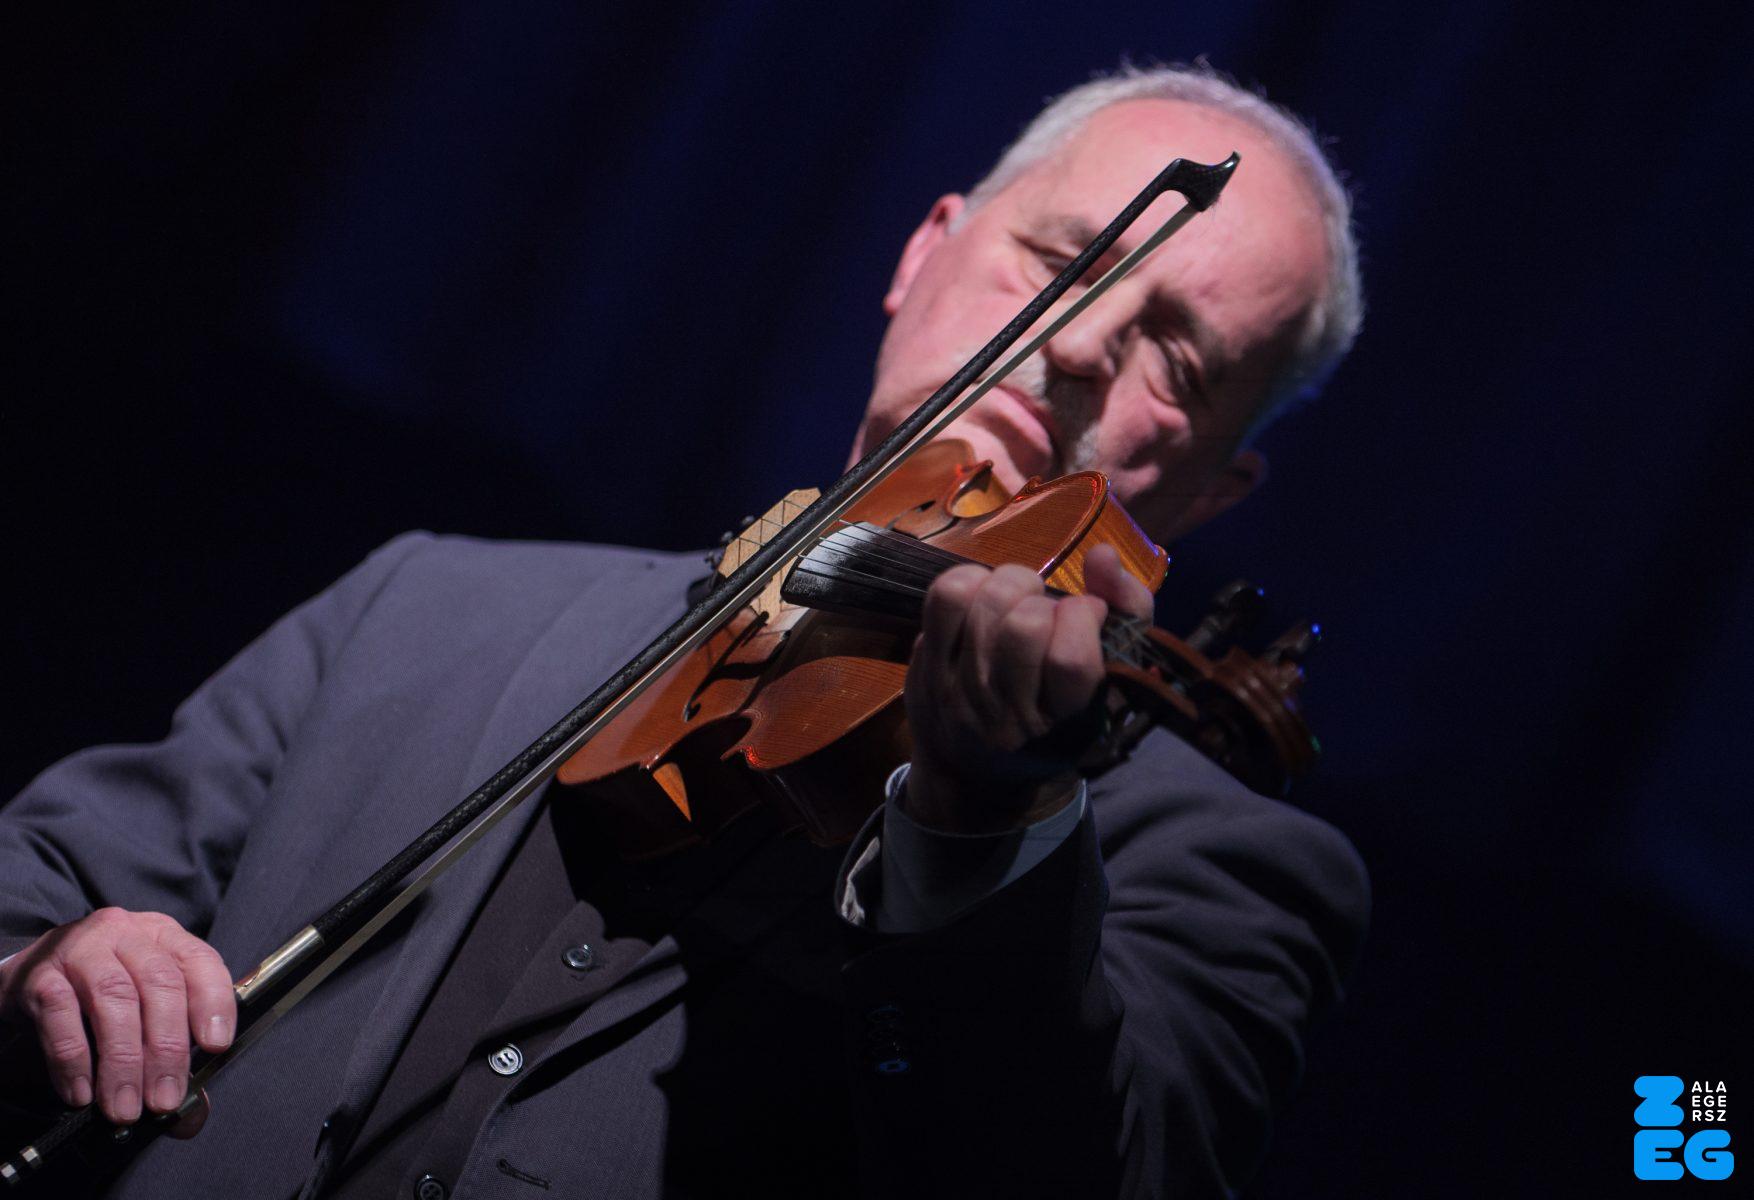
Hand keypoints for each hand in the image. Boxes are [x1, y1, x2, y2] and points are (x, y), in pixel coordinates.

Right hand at [0, 908, 233, 1135]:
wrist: (28, 979)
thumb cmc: (98, 996)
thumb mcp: (142, 1011)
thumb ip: (172, 1058)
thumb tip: (191, 1118)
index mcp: (164, 937)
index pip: (200, 961)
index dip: (213, 1002)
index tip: (216, 1046)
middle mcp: (127, 934)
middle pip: (160, 984)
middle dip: (166, 1048)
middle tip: (164, 1100)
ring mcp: (82, 949)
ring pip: (114, 999)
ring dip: (123, 1061)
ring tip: (124, 1108)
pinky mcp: (39, 975)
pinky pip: (61, 1015)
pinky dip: (74, 1059)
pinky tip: (81, 1093)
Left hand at [903, 542, 1153, 833]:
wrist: (973, 766)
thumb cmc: (1058, 708)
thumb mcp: (1112, 669)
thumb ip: (1127, 609)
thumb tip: (1102, 554)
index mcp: (1066, 721)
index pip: (1071, 660)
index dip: (1083, 616)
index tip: (1087, 612)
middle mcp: (1008, 715)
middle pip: (1025, 627)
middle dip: (1043, 602)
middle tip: (1046, 612)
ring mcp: (961, 691)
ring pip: (987, 603)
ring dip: (1011, 586)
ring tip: (1017, 601)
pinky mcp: (928, 666)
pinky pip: (948, 596)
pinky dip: (971, 579)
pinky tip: (983, 595)